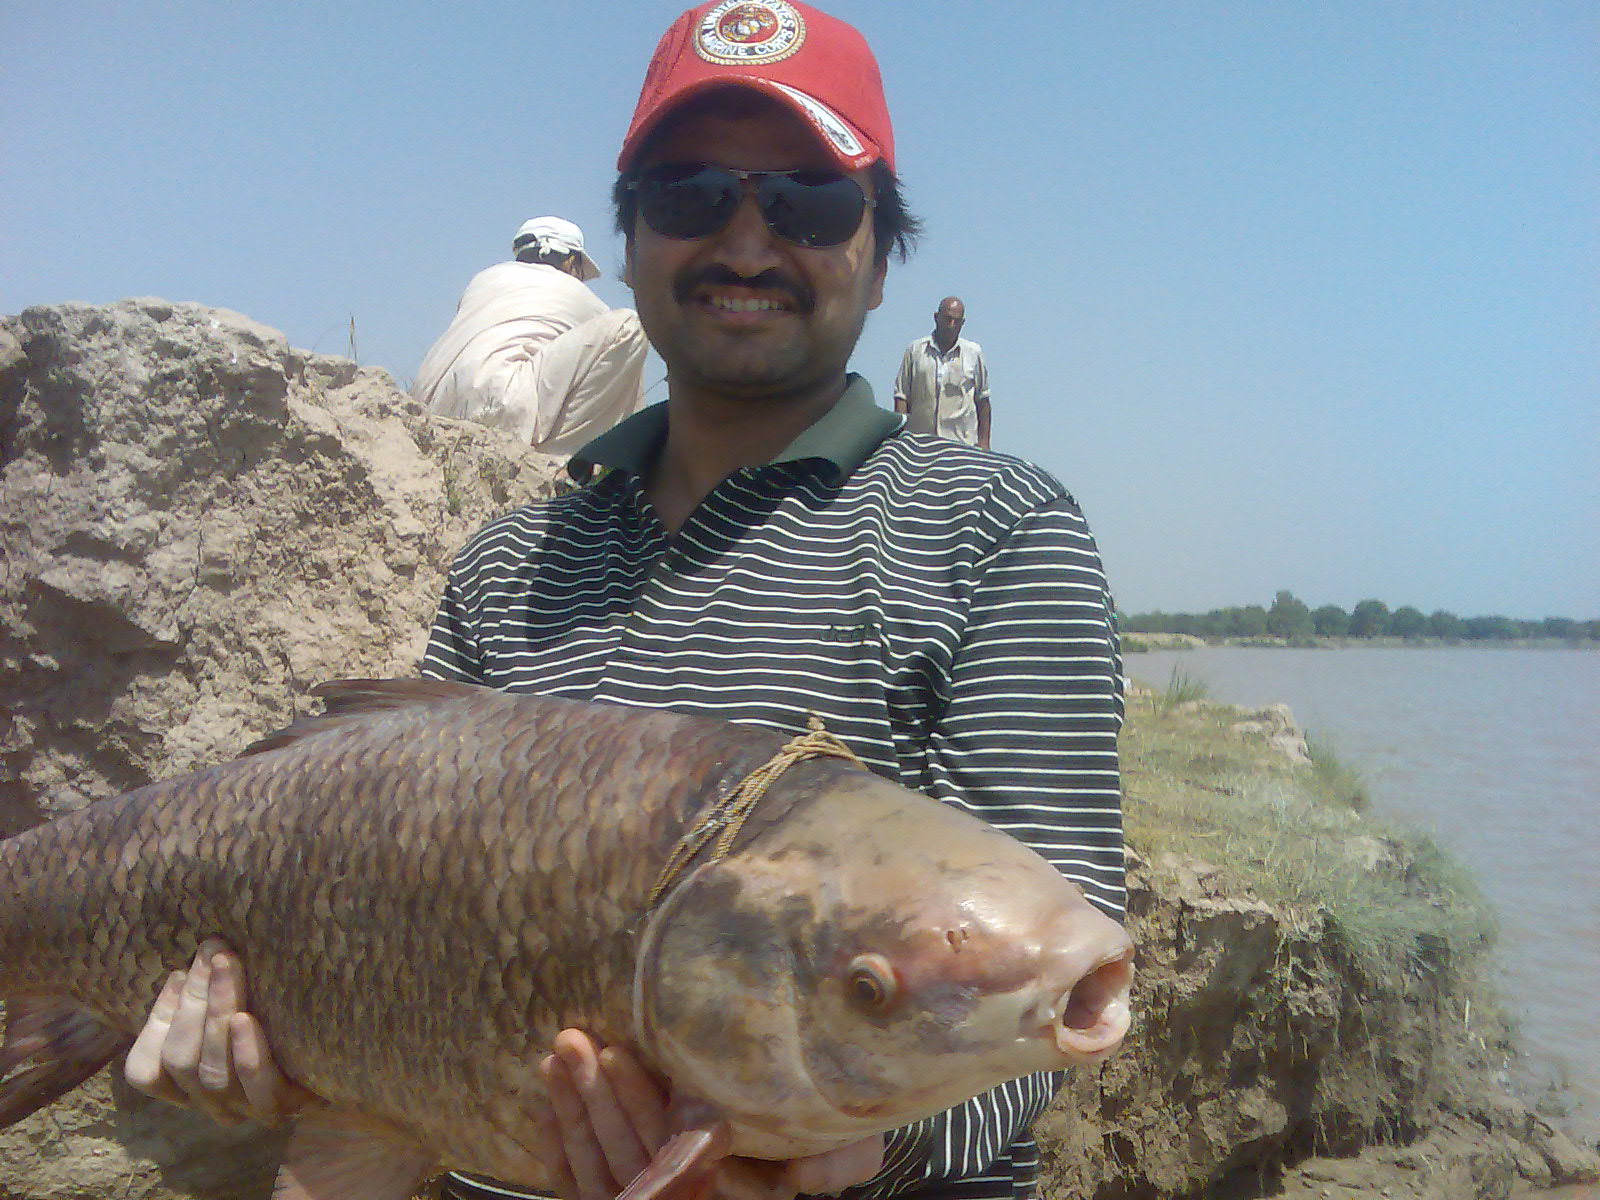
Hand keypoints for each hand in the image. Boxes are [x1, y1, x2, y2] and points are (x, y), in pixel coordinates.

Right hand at [124, 938, 310, 1124]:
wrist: (351, 1062)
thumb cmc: (287, 1023)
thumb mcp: (246, 1004)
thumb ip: (215, 993)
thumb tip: (205, 948)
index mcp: (191, 1083)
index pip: (147, 1071)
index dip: (156, 1023)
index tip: (178, 974)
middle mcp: (212, 1102)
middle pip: (181, 1062)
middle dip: (192, 1001)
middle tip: (212, 952)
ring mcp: (246, 1109)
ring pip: (212, 1072)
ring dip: (216, 1011)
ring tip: (226, 966)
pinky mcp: (284, 1107)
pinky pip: (258, 1087)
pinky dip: (248, 1053)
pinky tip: (246, 1019)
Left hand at [535, 1030, 882, 1199]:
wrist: (815, 1152)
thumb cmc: (834, 1139)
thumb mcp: (852, 1148)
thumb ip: (839, 1164)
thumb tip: (804, 1178)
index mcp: (738, 1191)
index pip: (678, 1156)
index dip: (641, 1106)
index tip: (616, 1052)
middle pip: (631, 1158)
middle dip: (598, 1098)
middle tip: (573, 1041)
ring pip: (602, 1172)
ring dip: (573, 1114)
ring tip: (554, 1057)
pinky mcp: (638, 1199)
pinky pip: (584, 1189)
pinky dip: (560, 1150)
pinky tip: (548, 1107)